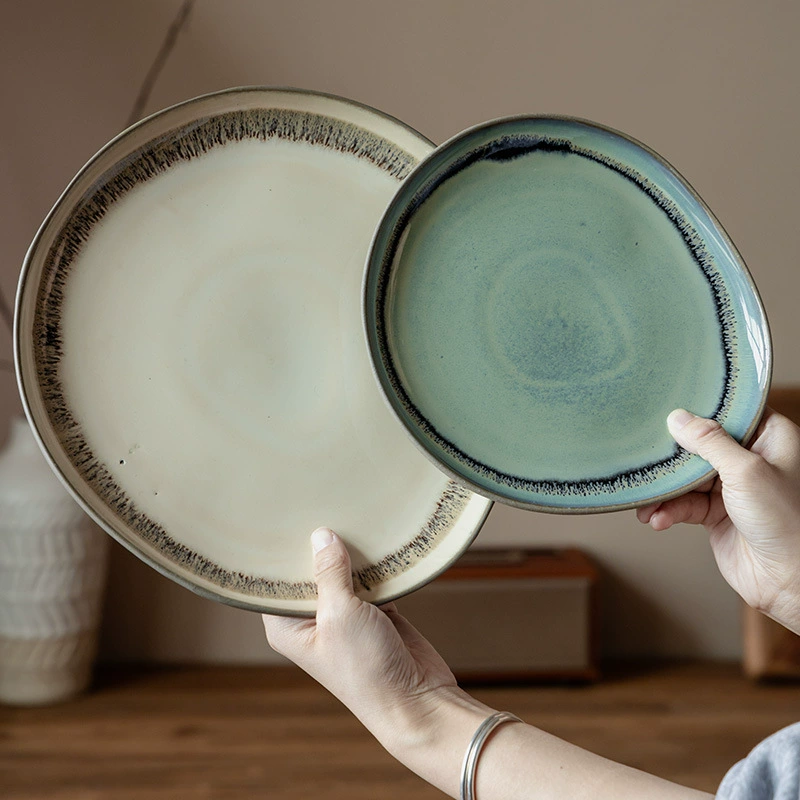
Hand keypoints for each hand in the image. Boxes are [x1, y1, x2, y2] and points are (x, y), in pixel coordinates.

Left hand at [262, 528, 489, 774]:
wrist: (415, 700)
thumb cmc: (365, 670)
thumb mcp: (340, 614)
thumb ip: (329, 572)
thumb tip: (321, 535)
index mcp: (288, 626)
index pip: (275, 581)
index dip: (279, 554)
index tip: (282, 521)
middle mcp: (312, 620)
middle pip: (310, 573)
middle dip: (318, 549)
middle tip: (320, 509)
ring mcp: (345, 616)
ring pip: (342, 573)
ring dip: (350, 555)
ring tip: (350, 519)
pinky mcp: (375, 613)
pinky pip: (371, 579)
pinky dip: (376, 566)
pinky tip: (377, 543)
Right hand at [638, 408, 799, 632]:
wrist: (790, 582)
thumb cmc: (788, 523)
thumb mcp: (747, 472)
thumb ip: (710, 442)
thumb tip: (678, 418)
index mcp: (769, 438)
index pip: (730, 411)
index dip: (700, 408)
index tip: (668, 405)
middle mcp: (750, 459)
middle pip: (701, 444)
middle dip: (672, 456)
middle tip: (646, 457)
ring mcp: (732, 487)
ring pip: (686, 477)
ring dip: (664, 491)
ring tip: (647, 502)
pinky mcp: (716, 514)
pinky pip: (684, 504)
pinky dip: (668, 511)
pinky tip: (657, 518)